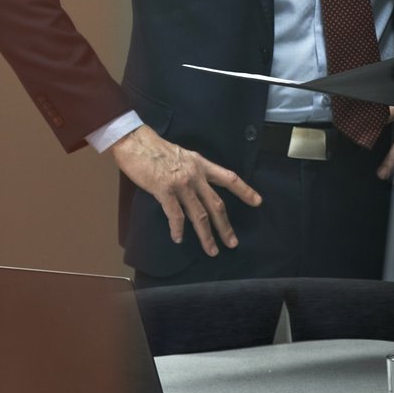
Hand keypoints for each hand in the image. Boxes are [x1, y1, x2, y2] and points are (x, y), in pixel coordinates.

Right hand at [109, 125, 260, 254]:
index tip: (257, 202)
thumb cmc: (156, 148)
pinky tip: (178, 239)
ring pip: (199, 215)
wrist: (135, 141)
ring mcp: (181, 184)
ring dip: (206, 236)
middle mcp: (196, 175)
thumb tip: (199, 186)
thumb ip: (193, 170)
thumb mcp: (183, 155)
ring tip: (212, 250)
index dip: (244, 191)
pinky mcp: (164, 191)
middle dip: (225, 226)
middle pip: (216, 204)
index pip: (229, 178)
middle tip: (232, 243)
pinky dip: (178, 230)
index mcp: (201, 164)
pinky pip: (175, 216)